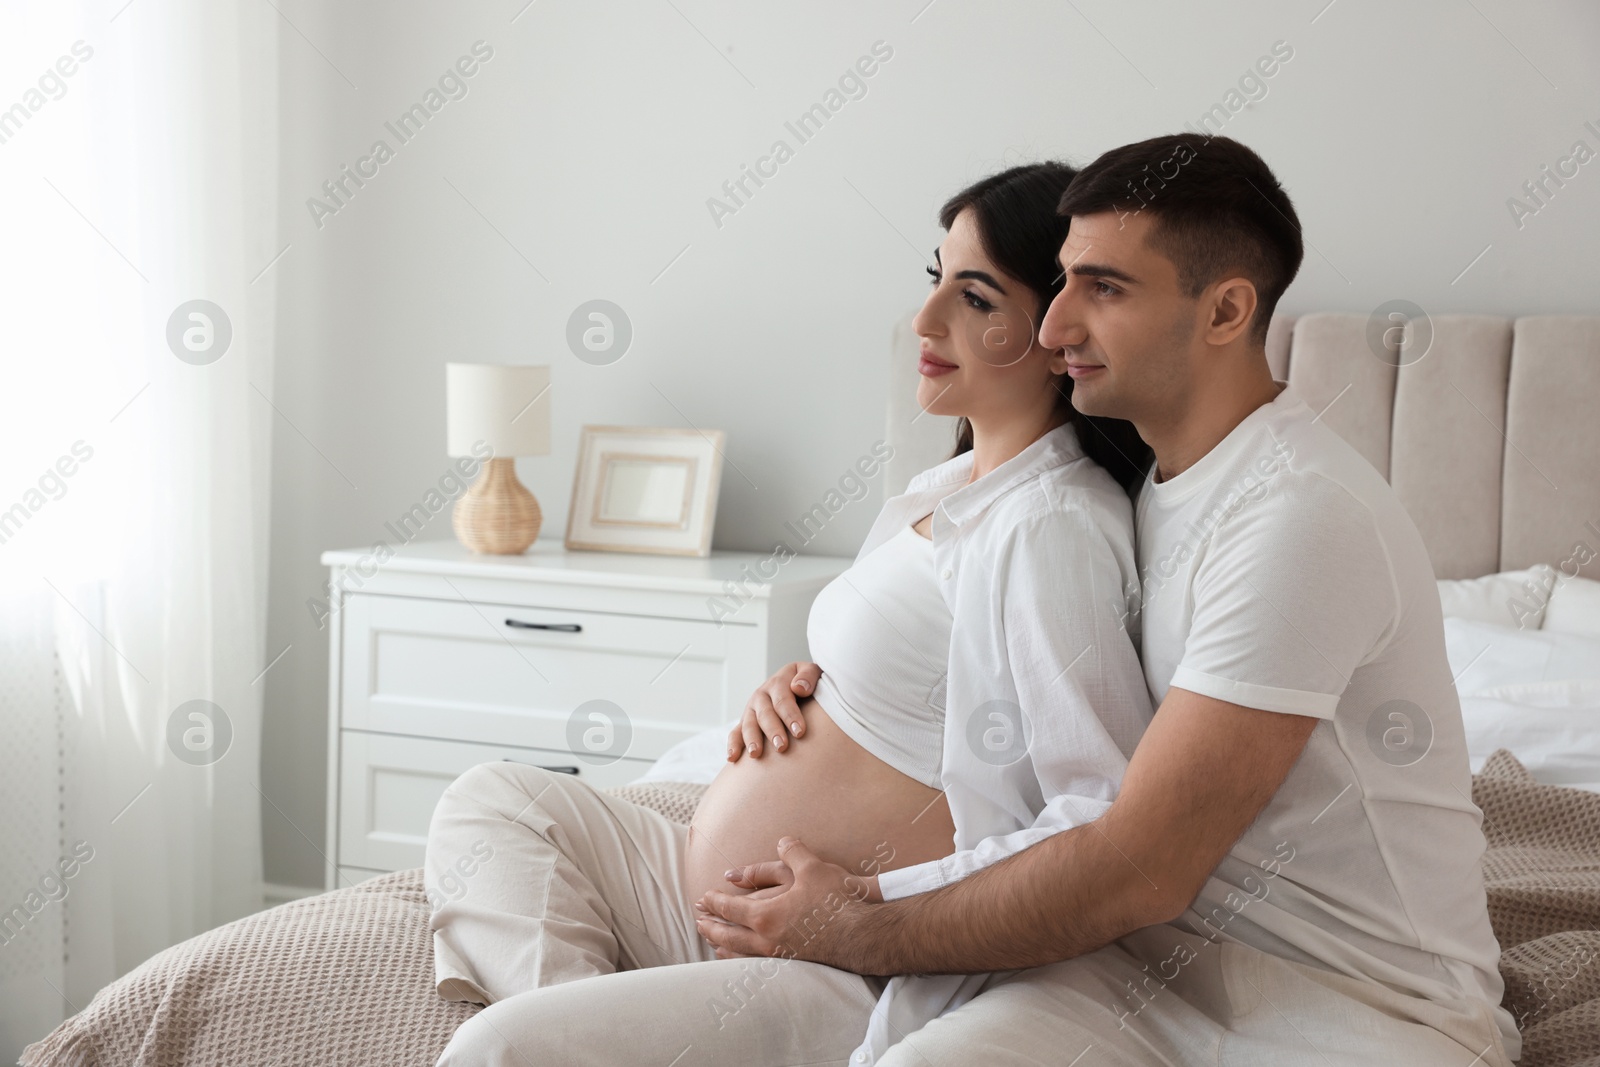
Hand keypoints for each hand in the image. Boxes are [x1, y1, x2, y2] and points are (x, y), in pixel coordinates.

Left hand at [693, 837, 879, 968]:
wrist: (863, 935)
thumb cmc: (836, 901)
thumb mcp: (813, 868)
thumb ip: (793, 852)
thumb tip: (782, 841)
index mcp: (765, 915)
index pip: (730, 909)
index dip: (714, 903)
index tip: (703, 899)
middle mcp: (767, 939)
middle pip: (729, 935)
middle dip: (712, 927)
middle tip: (698, 923)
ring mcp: (779, 955)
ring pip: (742, 954)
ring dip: (724, 947)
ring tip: (715, 944)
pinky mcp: (793, 963)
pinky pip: (758, 963)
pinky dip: (744, 960)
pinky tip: (747, 959)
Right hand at [727, 662, 820, 760]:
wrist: (797, 687)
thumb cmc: (809, 684)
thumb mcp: (813, 673)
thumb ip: (809, 675)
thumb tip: (799, 688)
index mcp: (778, 682)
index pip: (782, 699)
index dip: (790, 715)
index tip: (800, 732)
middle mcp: (762, 695)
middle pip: (765, 714)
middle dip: (773, 730)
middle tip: (782, 747)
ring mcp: (752, 709)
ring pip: (749, 724)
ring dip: (752, 739)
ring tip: (756, 753)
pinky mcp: (745, 722)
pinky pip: (735, 733)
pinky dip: (733, 745)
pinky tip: (732, 758)